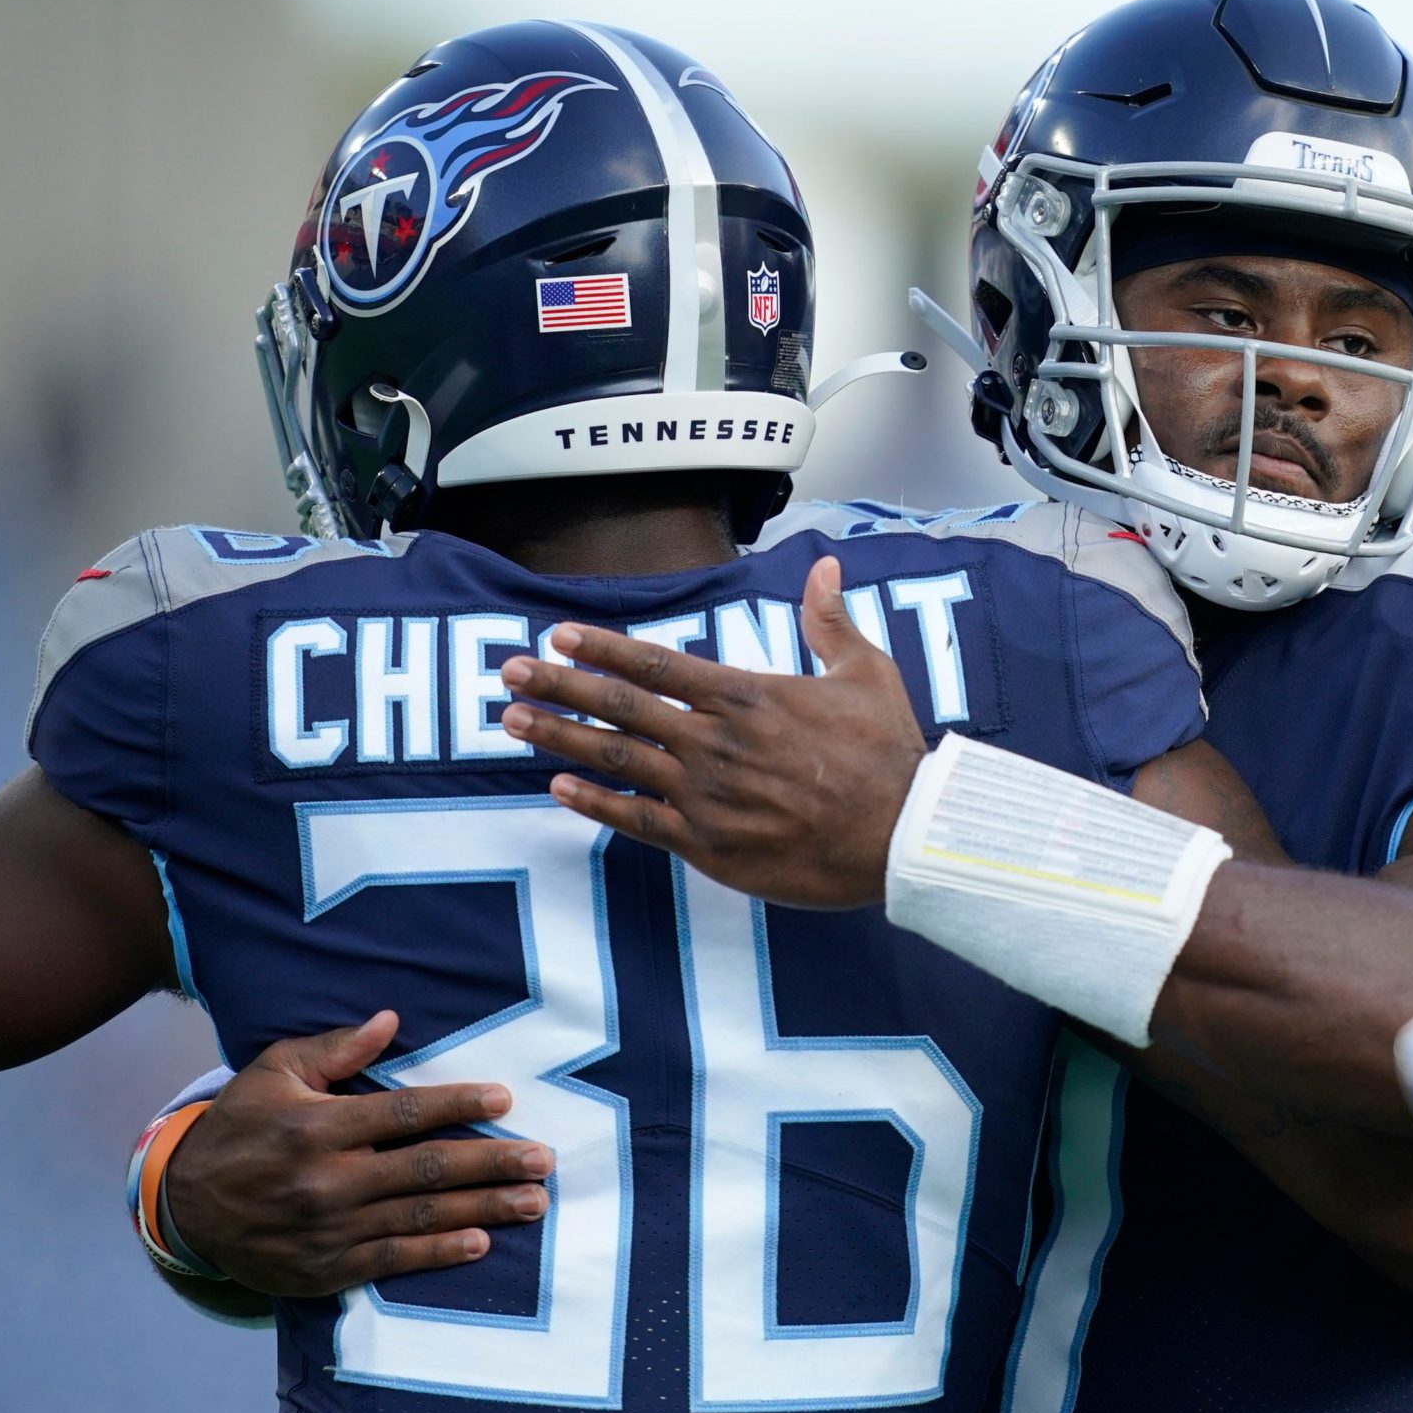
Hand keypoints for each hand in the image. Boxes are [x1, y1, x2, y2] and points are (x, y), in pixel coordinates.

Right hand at [163, 1011, 553, 1295]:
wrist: (185, 1209)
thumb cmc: (240, 1127)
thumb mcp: (273, 1073)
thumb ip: (335, 1049)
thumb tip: (390, 1021)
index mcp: (317, 1126)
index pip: (403, 1113)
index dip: (458, 1104)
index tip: (504, 1098)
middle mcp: (327, 1179)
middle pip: (427, 1169)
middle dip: (492, 1162)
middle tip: (543, 1159)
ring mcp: (329, 1229)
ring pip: (421, 1217)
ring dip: (483, 1209)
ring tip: (532, 1202)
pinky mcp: (327, 1268)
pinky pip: (393, 1260)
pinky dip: (439, 1253)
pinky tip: (480, 1242)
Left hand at [496, 555, 925, 909]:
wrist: (903, 834)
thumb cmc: (888, 755)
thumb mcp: (866, 672)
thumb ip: (830, 620)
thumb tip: (825, 566)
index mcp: (746, 695)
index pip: (655, 662)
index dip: (601, 647)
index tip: (559, 636)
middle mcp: (714, 741)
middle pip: (619, 704)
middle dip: (558, 685)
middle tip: (510, 672)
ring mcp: (705, 794)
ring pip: (615, 758)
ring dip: (559, 736)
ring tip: (513, 721)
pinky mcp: (708, 845)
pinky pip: (635, 819)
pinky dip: (594, 802)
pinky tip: (559, 787)